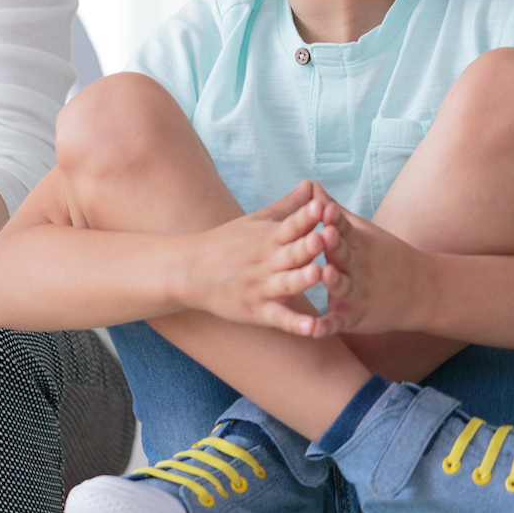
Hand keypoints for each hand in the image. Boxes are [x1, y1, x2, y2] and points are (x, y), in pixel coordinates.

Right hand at [174, 180, 341, 337]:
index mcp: (268, 237)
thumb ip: (289, 206)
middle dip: (308, 246)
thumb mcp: (256, 220)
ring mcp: (261, 288)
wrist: (188, 271)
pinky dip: (294, 324)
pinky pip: (279, 318)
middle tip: (324, 237)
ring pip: (287, 284)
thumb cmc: (226, 242)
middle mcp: (266, 261)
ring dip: (302, 279)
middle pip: (292, 253)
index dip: (306, 216)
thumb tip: (313, 183)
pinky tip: (311, 328)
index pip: (290, 224)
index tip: (322, 205)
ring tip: (317, 273)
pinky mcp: (257, 312)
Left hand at [312, 206, 435, 336]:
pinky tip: (312, 329)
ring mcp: (359, 293)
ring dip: (334, 281)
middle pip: (345, 255)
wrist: (421, 291)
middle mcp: (360, 268)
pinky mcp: (356, 318)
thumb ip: (333, 212)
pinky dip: (327, 326)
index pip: (346, 229)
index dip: (335, 219)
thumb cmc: (384, 256)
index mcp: (360, 244)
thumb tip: (311, 186)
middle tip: (323, 234)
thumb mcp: (363, 232)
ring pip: (344, 287)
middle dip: (334, 246)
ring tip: (323, 274)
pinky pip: (339, 322)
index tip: (324, 208)